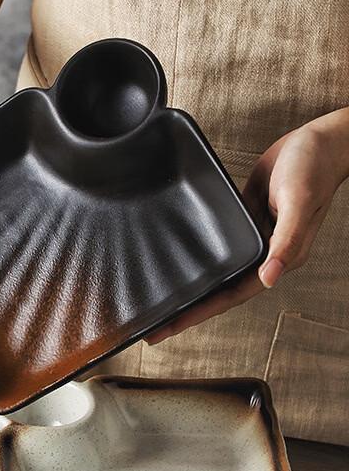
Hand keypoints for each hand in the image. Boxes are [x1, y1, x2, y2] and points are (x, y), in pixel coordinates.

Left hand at [147, 110, 348, 343]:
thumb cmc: (313, 170)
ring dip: (191, 289)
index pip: (228, 297)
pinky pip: (217, 249)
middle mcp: (262, 256)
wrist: (318, 141)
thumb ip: (285, 242)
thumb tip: (268, 278)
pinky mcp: (242, 222)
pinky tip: (179, 265)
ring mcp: (251, 240)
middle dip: (185, 311)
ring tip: (160, 304)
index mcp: (275, 259)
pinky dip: (199, 260)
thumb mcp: (299, 204)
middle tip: (151, 328)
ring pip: (216, 274)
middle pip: (217, 293)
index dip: (196, 315)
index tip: (166, 329)